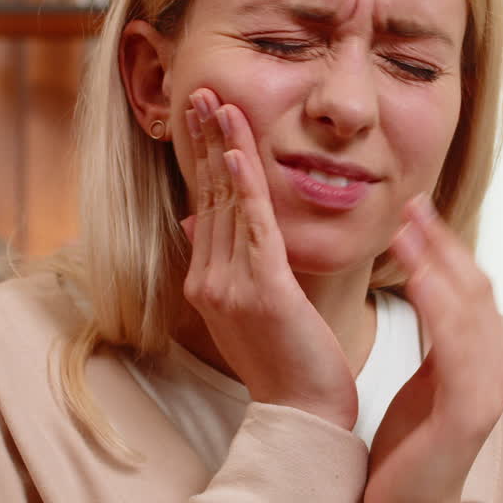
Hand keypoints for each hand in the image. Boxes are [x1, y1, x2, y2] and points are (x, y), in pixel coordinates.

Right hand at [181, 89, 357, 429]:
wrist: (304, 413)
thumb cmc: (288, 363)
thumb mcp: (247, 308)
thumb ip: (225, 261)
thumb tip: (197, 219)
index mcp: (208, 280)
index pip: (204, 204)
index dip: (202, 155)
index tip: (201, 112)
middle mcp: (209, 279)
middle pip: (207, 195)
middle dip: (204, 139)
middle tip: (200, 89)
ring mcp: (231, 285)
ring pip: (227, 204)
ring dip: (222, 148)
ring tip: (218, 102)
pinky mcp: (262, 291)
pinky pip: (253, 229)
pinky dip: (245, 187)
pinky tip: (238, 152)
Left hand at [364, 194, 502, 502]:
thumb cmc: (412, 445)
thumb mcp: (426, 380)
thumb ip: (437, 339)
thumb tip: (425, 289)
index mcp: (486, 357)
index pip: (469, 285)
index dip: (443, 244)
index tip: (410, 209)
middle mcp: (497, 366)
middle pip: (474, 287)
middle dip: (441, 242)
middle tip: (408, 202)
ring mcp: (488, 388)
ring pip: (468, 309)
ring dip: (436, 262)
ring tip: (405, 227)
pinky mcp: (468, 412)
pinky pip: (457, 348)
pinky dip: (440, 307)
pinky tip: (417, 275)